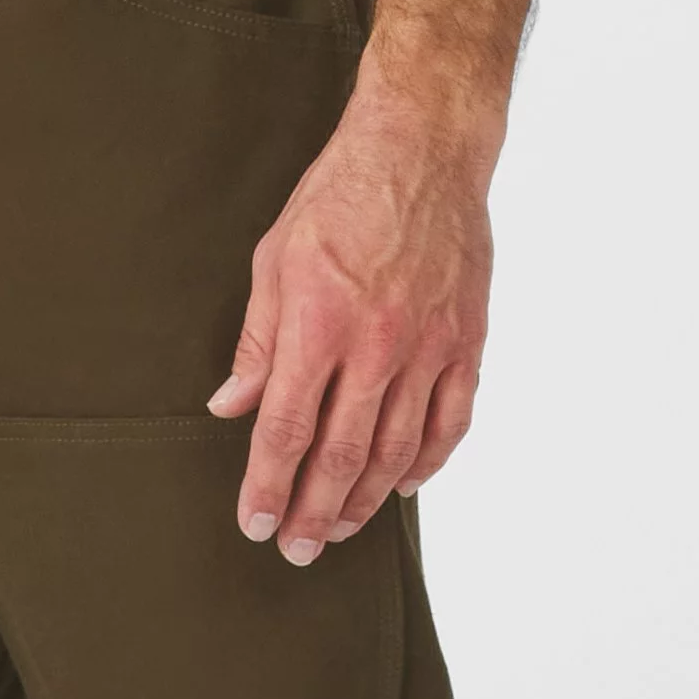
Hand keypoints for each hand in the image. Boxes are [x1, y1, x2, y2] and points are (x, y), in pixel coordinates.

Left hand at [207, 81, 494, 559]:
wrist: (424, 149)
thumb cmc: (341, 194)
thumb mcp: (274, 258)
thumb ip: (256, 340)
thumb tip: (231, 405)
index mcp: (319, 322)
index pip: (287, 429)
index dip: (269, 486)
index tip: (256, 523)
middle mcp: (377, 343)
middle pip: (341, 454)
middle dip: (314, 512)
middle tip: (296, 549)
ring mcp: (429, 346)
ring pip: (397, 449)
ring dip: (365, 499)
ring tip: (340, 529)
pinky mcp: (466, 340)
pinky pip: (451, 420)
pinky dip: (428, 461)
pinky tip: (403, 485)